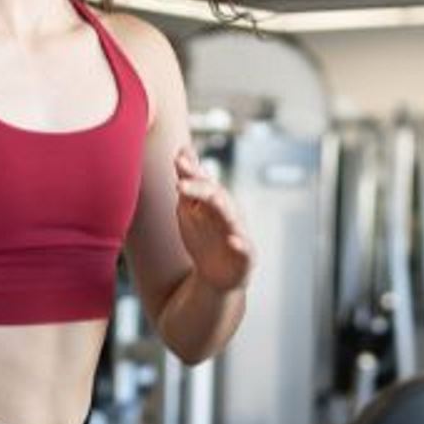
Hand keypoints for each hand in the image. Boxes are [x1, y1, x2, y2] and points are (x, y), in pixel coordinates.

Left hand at [174, 146, 252, 292]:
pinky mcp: (245, 256)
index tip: (178, 161)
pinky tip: (234, 241)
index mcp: (214, 201)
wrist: (216, 274)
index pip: (202, 182)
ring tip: (214, 199)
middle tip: (182, 184)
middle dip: (201, 189)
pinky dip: (240, 245)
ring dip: (223, 209)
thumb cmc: (204, 236)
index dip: (192, 172)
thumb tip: (182, 149)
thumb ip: (189, 181)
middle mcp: (227, 213)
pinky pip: (245, 249)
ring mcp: (237, 234)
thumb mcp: (191, 208)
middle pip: (216, 197)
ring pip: (232, 219)